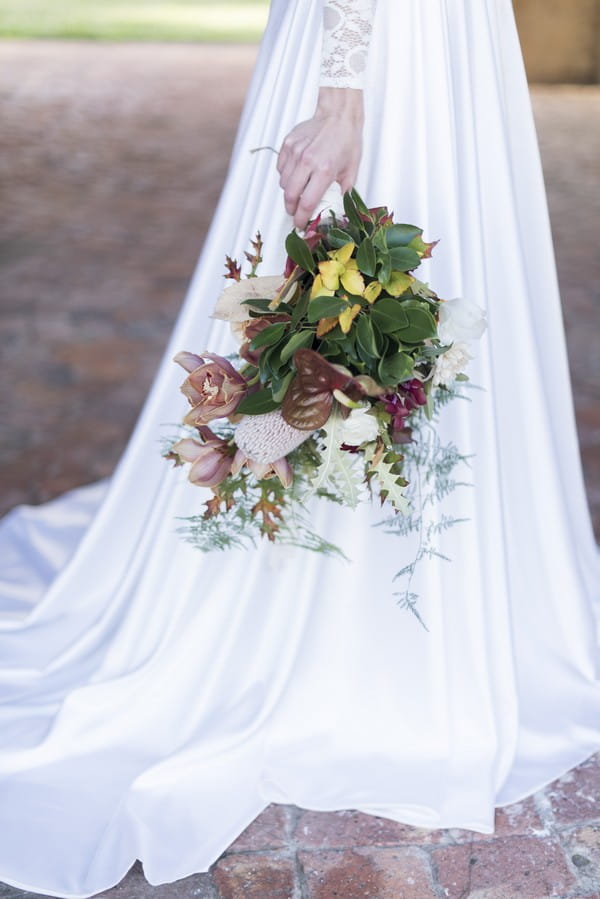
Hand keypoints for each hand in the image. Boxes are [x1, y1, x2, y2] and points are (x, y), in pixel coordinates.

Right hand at [277, 87, 363, 229]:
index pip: (306, 203)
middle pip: (290, 195)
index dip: (301, 218)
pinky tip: (296, 174)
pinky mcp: (288, 144)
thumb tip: (335, 210)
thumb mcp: (351, 171)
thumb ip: (342, 193)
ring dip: (289, 192)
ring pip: (283, 182)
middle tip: (295, 212)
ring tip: (298, 190)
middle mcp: (307, 161)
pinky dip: (286, 175)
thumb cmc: (347, 141)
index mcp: (324, 170)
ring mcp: (295, 152)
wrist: (338, 115)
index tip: (300, 225)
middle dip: (291, 209)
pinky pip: (281, 168)